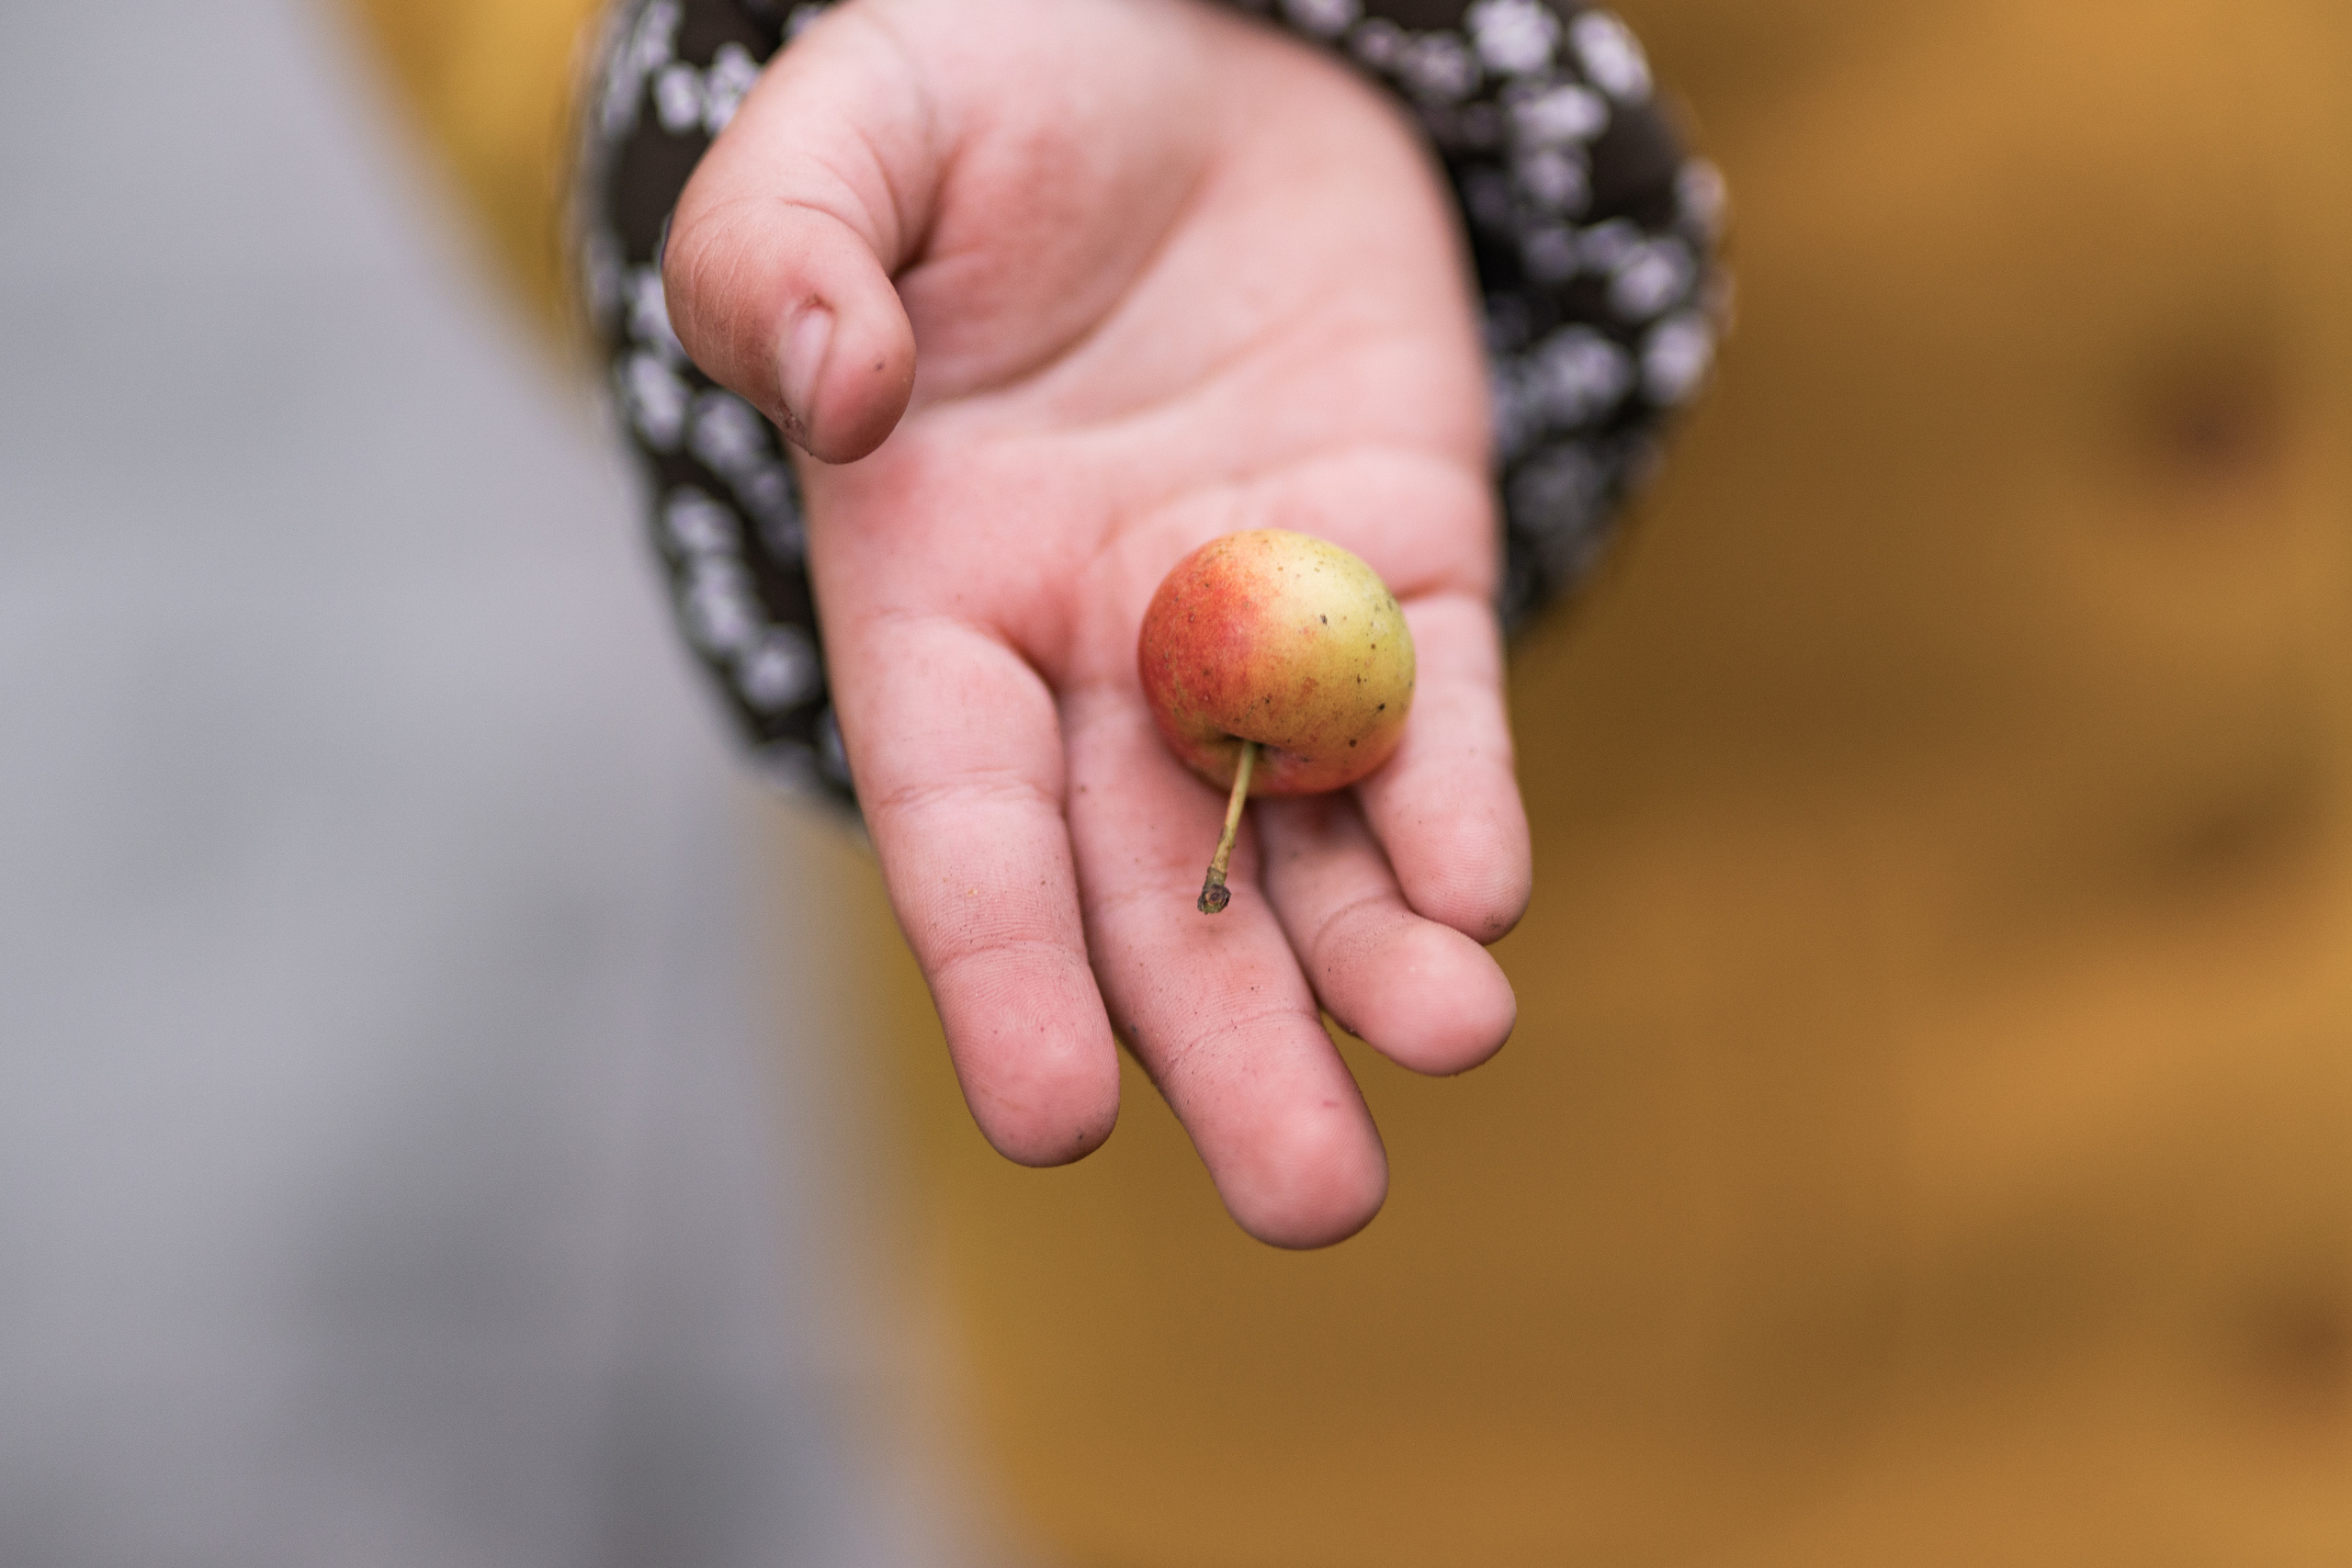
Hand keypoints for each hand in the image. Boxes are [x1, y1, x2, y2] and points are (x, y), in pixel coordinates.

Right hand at [665, 0, 1529, 1246]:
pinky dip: (1458, 797)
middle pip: (1150, 882)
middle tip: (1317, 1200)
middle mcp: (1092, 650)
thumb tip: (833, 392)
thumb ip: (784, 255)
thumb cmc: (977, 92)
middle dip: (1230, 1040)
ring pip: (1310, 835)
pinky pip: (1434, 706)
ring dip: (1376, 959)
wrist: (1180, 40)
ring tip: (1452, 1044)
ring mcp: (1257, 619)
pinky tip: (1485, 891)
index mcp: (931, 595)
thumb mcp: (845, 133)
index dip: (1003, 962)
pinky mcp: (1402, 561)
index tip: (1055, 1115)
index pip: (959, 815)